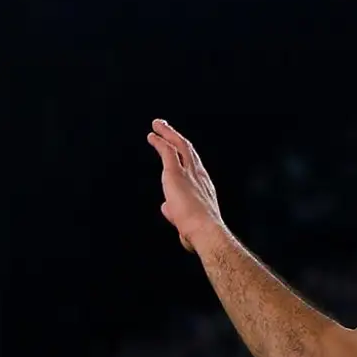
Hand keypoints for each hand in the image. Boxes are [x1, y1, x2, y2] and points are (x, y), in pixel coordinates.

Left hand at [147, 118, 225, 252]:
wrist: (204, 230)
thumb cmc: (198, 232)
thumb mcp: (184, 221)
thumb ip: (174, 212)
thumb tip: (166, 208)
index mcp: (203, 186)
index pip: (193, 166)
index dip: (185, 156)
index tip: (176, 149)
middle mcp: (199, 175)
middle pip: (188, 150)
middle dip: (177, 138)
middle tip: (167, 129)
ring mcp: (189, 172)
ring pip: (179, 145)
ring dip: (168, 133)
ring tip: (158, 125)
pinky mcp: (176, 173)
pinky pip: (167, 151)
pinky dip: (160, 142)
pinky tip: (152, 136)